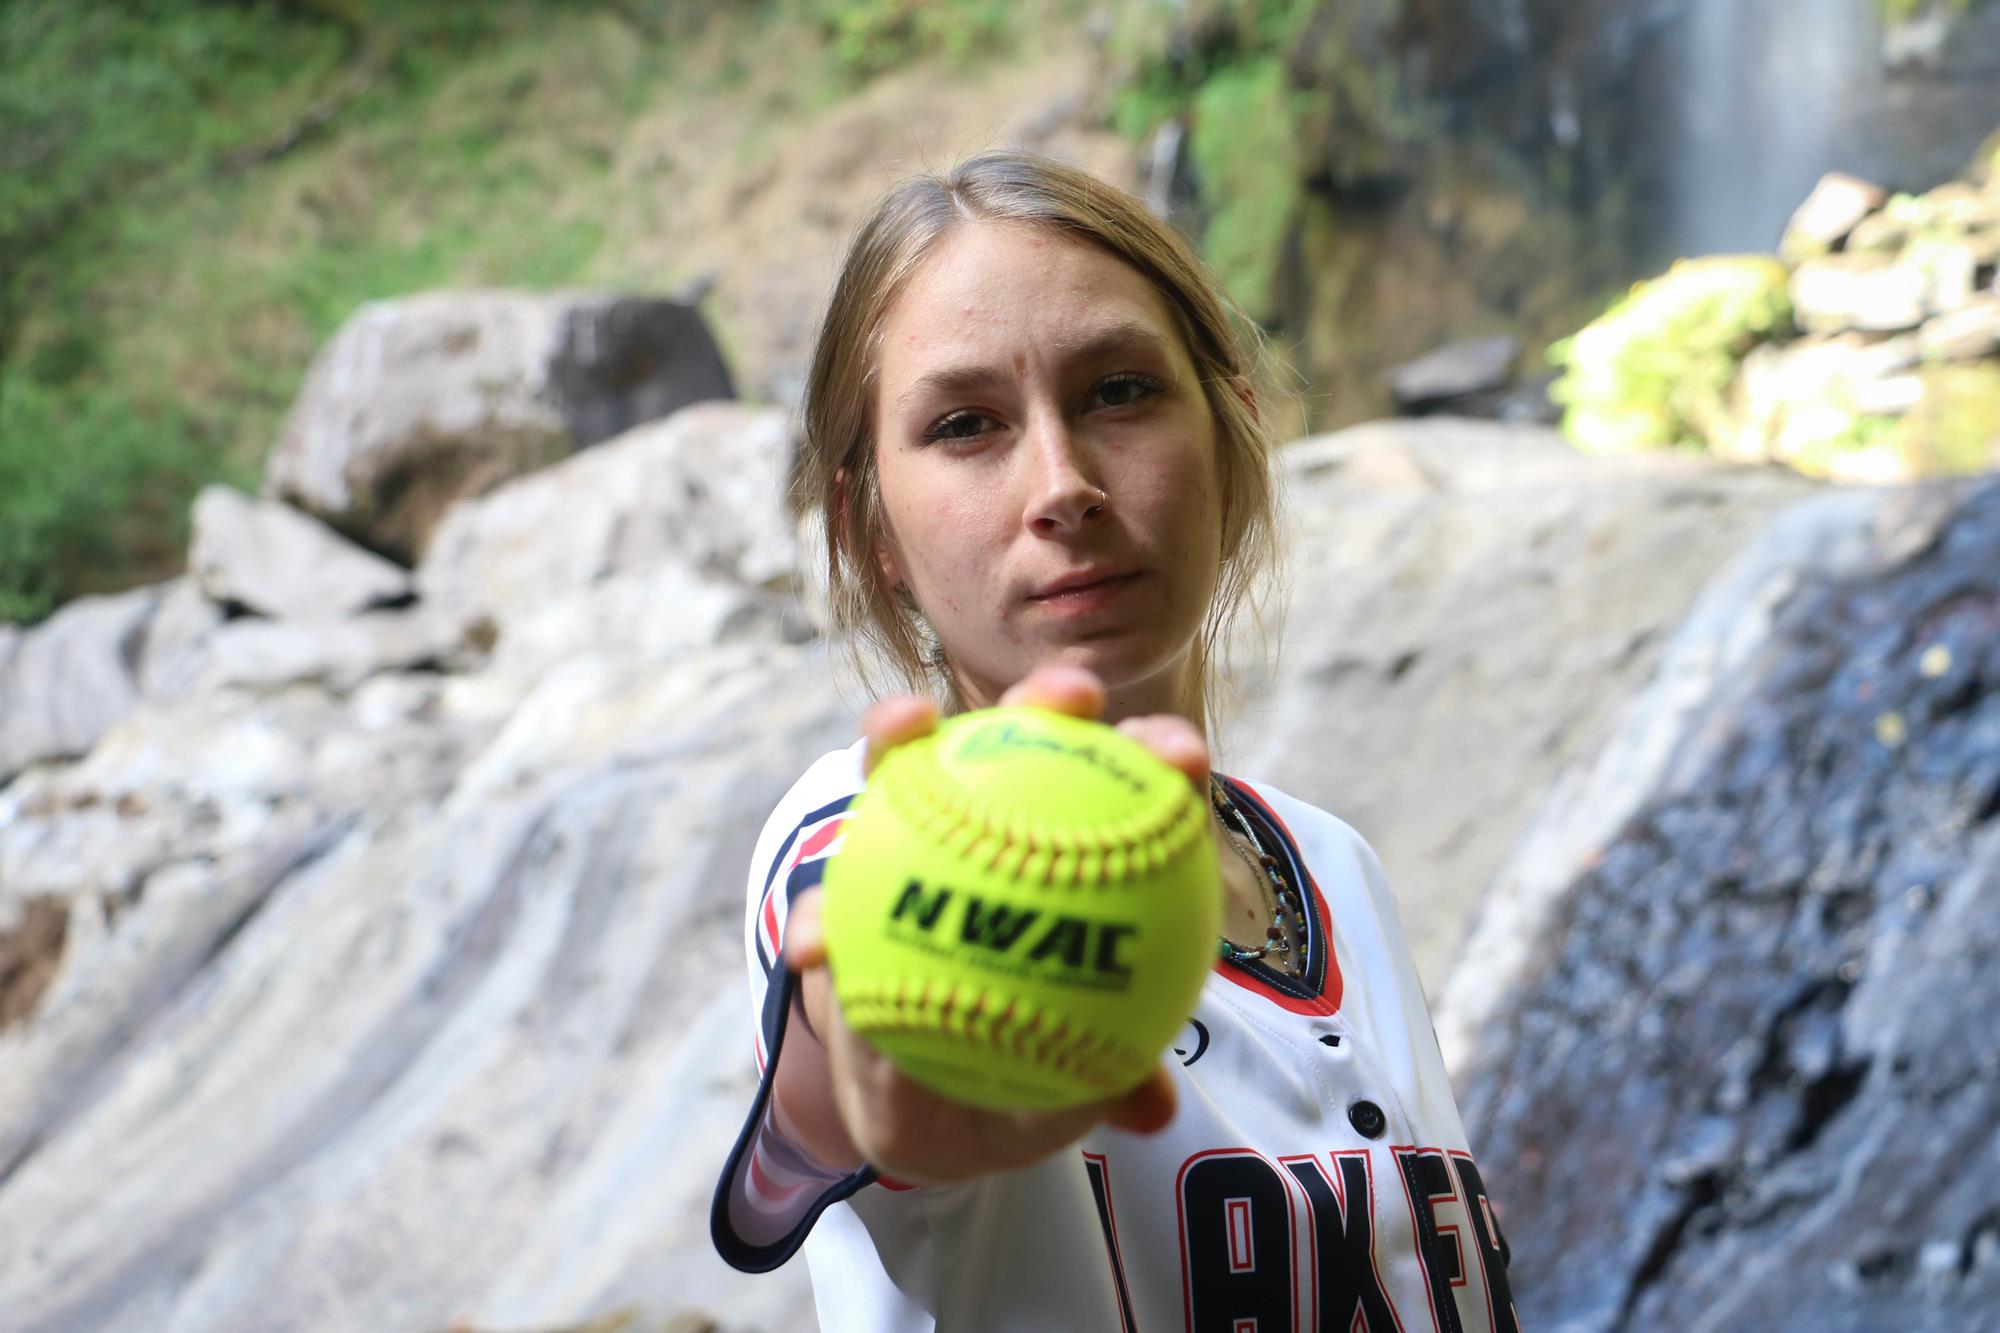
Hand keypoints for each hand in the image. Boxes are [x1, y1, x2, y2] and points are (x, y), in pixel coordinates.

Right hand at [774, 664, 1208, 1186]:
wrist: (934, 1102)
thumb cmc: (1027, 1071)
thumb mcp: (1070, 1084)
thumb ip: (1110, 1081)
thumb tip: (1153, 1112)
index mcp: (1080, 861)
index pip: (1135, 795)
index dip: (1162, 757)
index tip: (1179, 752)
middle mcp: (1002, 824)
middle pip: (1035, 738)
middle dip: (1052, 693)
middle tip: (1068, 693)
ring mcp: (917, 840)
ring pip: (912, 767)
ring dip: (902, 731)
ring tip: (898, 727)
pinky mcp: (846, 889)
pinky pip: (829, 897)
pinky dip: (821, 914)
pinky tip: (814, 945)